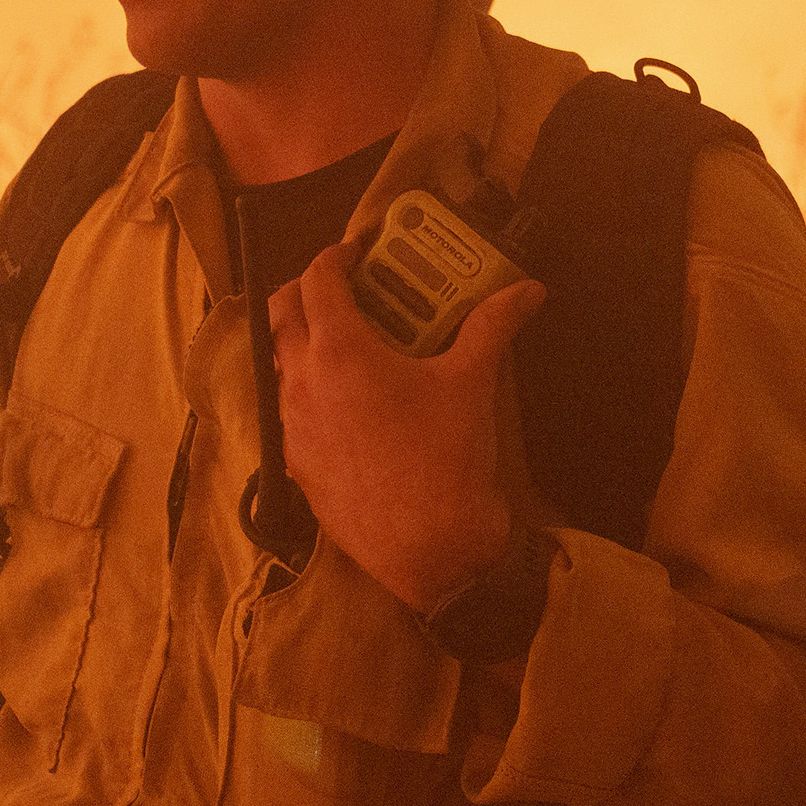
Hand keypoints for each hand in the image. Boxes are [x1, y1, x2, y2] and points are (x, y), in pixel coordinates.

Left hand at [266, 242, 546, 611]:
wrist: (430, 551)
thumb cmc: (447, 461)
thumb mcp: (473, 384)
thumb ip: (492, 326)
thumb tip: (526, 290)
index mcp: (339, 352)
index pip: (317, 281)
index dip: (333, 257)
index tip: (354, 253)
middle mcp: (301, 384)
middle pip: (280, 316)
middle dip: (305, 293)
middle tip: (342, 291)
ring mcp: (292, 428)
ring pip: (279, 366)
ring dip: (303, 344)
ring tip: (348, 346)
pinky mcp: (296, 466)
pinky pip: (290, 413)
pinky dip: (309, 393)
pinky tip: (348, 406)